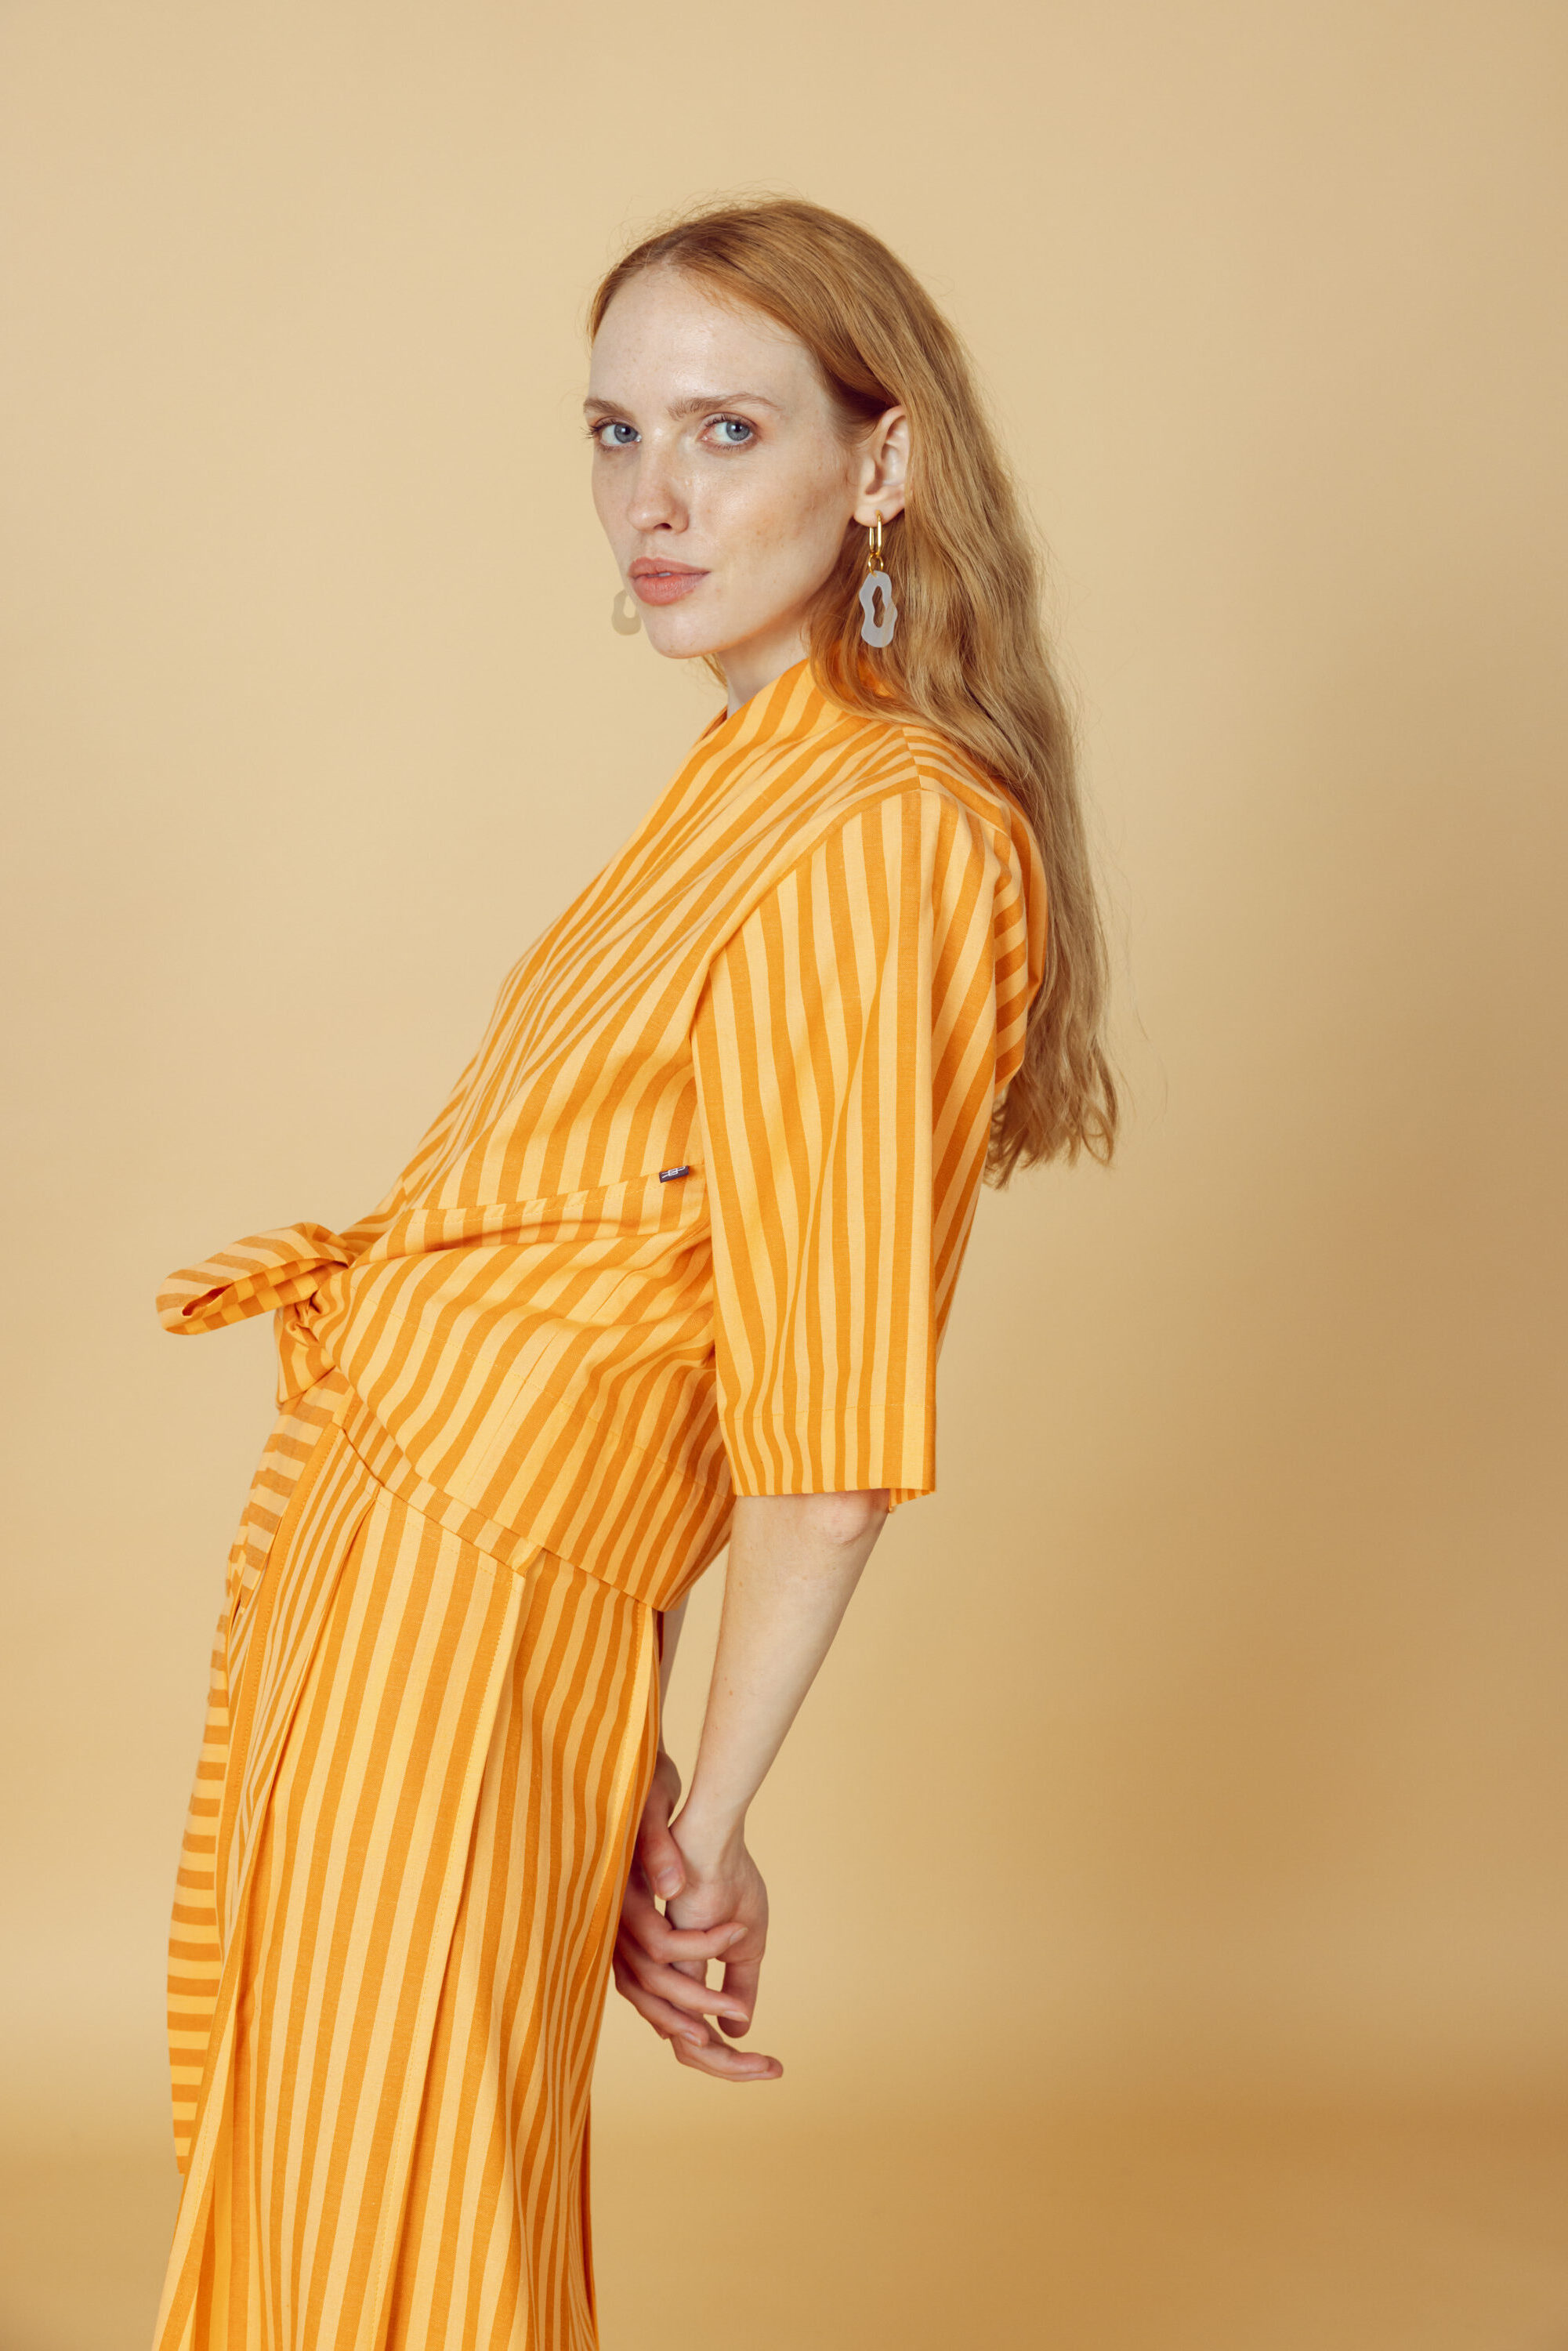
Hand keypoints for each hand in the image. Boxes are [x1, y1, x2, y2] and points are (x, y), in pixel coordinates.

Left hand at [664, 1808, 780, 2081]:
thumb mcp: (745, 1939)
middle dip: (723, 2061)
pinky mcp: (641, 1909)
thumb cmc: (726, 1876)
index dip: (729, 2066)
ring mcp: (642, 1947)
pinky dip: (706, 1950)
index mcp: (673, 1983)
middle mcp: (651, 1973)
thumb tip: (739, 2030)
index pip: (693, 2046)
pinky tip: (736, 1933)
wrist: (709, 1825)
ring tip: (741, 2008)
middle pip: (679, 2042)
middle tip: (769, 2066)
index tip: (772, 2069)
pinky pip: (668, 1951)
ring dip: (710, 2008)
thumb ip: (738, 1983)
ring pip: (667, 2006)